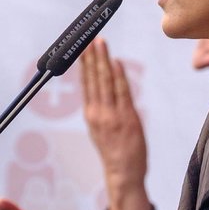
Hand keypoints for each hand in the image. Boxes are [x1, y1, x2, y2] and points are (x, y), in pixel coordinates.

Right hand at [79, 39, 152, 209]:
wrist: (123, 172)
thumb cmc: (115, 150)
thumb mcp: (101, 127)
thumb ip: (101, 107)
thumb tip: (103, 87)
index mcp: (90, 114)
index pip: (85, 83)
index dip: (84, 64)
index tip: (82, 47)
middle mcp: (97, 112)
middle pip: (92, 78)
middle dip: (91, 56)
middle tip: (89, 37)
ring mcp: (111, 115)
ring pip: (105, 82)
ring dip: (102, 60)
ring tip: (100, 42)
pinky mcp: (126, 118)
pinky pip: (122, 92)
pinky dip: (118, 76)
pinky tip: (115, 62)